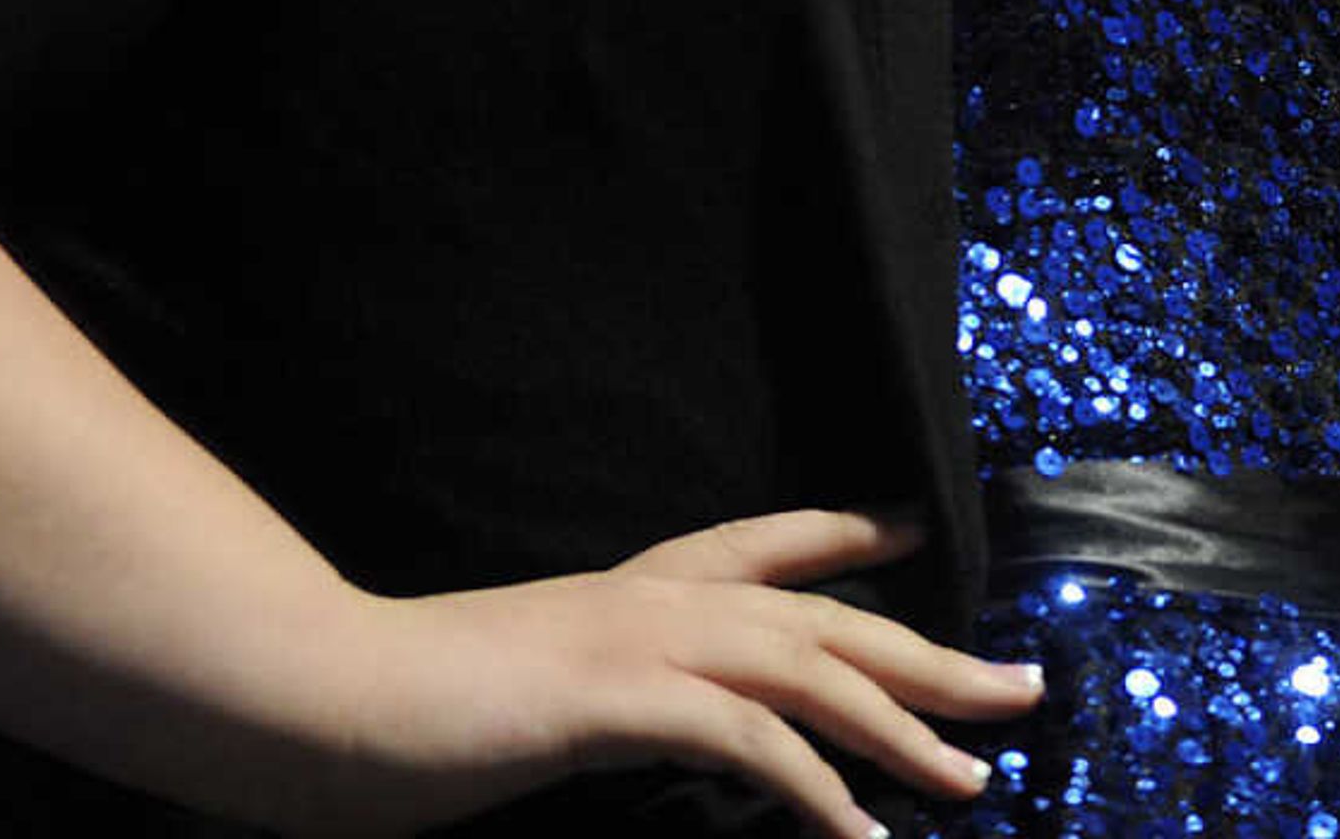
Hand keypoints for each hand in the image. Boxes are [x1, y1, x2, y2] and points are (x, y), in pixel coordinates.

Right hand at [291, 507, 1038, 837]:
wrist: (318, 689)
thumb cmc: (404, 703)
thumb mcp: (524, 687)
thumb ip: (594, 693)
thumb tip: (632, 716)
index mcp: (627, 589)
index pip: (758, 543)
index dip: (841, 537)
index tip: (911, 531)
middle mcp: (651, 599)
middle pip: (826, 617)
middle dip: (932, 652)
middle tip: (1021, 685)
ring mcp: (638, 642)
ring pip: (812, 672)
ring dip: (905, 728)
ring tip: (979, 777)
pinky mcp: (618, 698)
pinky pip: (752, 739)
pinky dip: (822, 789)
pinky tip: (869, 836)